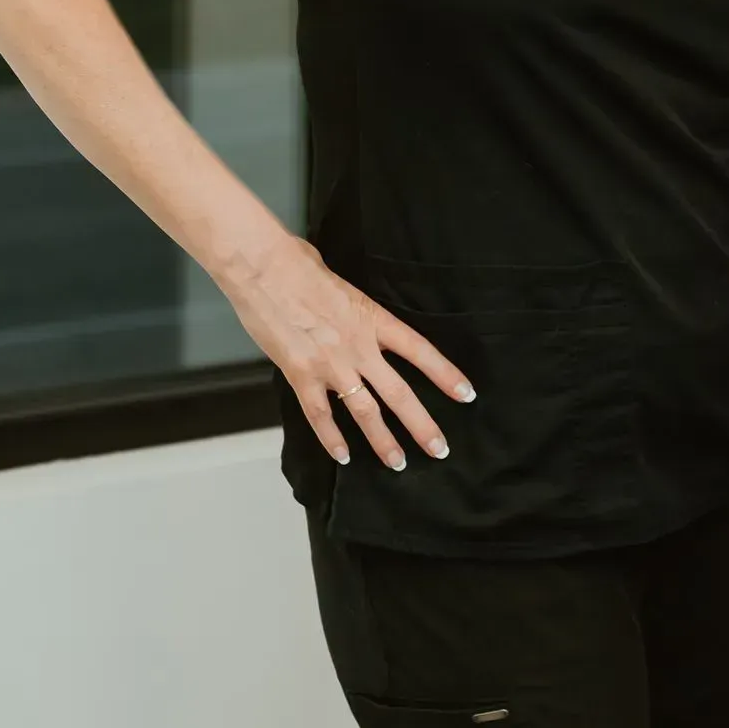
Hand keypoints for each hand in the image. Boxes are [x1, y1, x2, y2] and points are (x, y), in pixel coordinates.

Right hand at [220, 234, 474, 468]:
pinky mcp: (300, 375)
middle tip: (440, 449)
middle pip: (399, 393)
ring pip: (365, 412)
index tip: (467, 394)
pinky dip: (331, 439)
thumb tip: (348, 311)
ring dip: (383, 441)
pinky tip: (343, 456)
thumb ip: (353, 308)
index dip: (446, 375)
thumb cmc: (298, 264)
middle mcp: (359, 347)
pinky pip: (320, 415)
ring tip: (398, 463)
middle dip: (422, 425)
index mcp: (374, 319)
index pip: (420, 352)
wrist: (261, 268)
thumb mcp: (342, 283)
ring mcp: (330, 365)